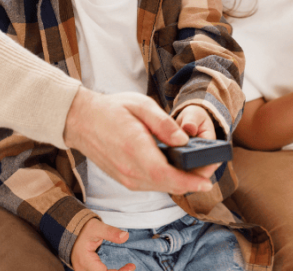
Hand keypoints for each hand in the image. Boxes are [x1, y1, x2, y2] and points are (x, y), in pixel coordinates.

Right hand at [63, 89, 214, 194]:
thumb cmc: (112, 109)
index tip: (207, 181)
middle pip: (167, 185)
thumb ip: (163, 123)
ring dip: (181, 182)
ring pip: (161, 187)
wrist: (82, 121)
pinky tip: (178, 169)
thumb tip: (183, 140)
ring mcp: (126, 178)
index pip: (166, 174)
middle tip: (210, 167)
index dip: (189, 181)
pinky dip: (168, 180)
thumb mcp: (140, 105)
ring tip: (198, 167)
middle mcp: (129, 170)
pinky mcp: (125, 180)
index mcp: (134, 149)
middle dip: (192, 181)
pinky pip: (152, 185)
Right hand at [71, 218, 134, 270]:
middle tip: (131, 267)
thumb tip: (126, 236)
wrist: (70, 231)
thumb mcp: (97, 227)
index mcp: (85, 261)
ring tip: (127, 268)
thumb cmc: (83, 229)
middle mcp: (83, 270)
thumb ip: (111, 232)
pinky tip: (120, 270)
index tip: (132, 266)